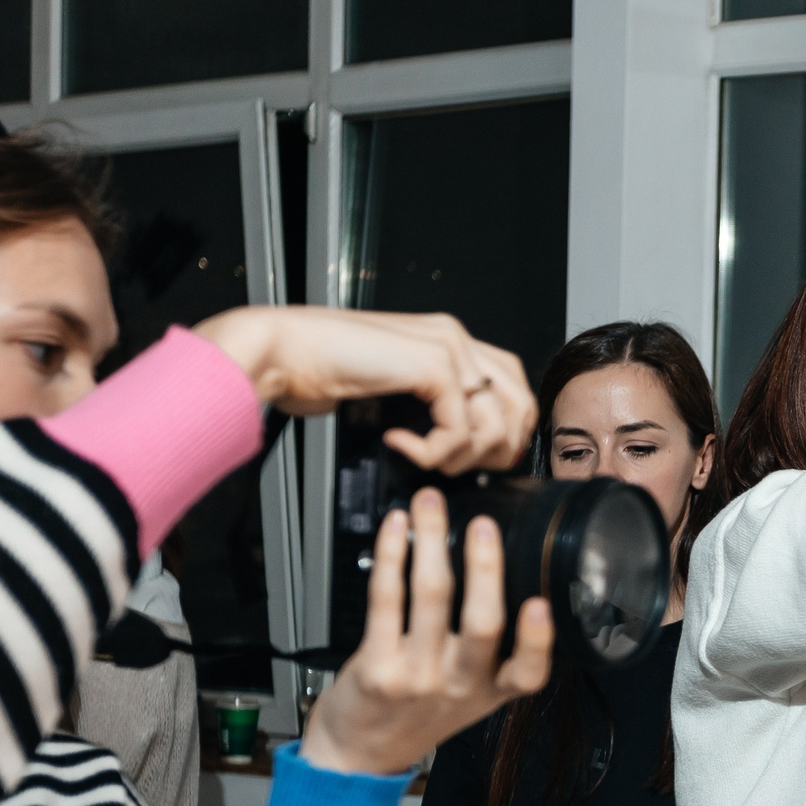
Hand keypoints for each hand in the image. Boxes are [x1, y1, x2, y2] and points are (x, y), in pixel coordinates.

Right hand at [193, 306, 535, 472]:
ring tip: (421, 456)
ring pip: (494, 424)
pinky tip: (397, 442)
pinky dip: (432, 452)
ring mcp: (449, 347)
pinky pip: (459, 430)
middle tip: (455, 466)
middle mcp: (456, 338)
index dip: (508, 432)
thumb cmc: (328, 372)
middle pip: (519, 406)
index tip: (481, 461)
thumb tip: (471, 447)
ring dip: (458, 457)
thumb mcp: (397, 393)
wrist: (286, 353)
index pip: (514, 389)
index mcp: (452, 341)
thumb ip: (436, 407)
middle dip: (496, 451)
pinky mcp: (433, 364)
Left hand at [302, 488, 552, 774]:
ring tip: (430, 506)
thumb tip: (493, 575)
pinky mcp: (376, 667)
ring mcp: (416, 677)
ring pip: (431, 598)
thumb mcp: (467, 697)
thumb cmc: (414, 716)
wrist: (359, 754)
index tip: (541, 605)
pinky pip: (386, 599)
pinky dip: (393, 556)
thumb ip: (488, 654)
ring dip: (432, 542)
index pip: (528, 673)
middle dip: (484, 567)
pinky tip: (397, 530)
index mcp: (490, 692)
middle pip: (482, 623)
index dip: (538, 640)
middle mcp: (457, 686)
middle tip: (483, 526)